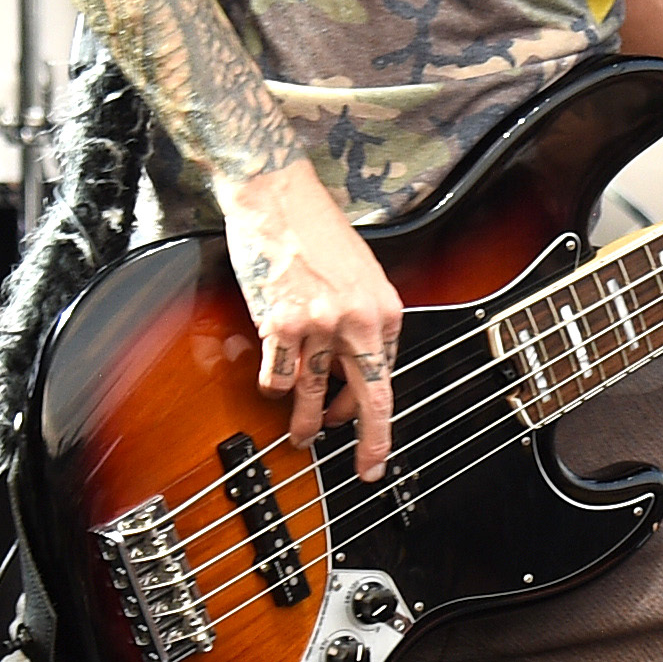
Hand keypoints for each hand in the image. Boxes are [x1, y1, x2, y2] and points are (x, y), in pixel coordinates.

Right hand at [225, 159, 408, 479]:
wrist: (277, 195)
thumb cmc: (317, 230)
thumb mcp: (362, 275)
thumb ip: (365, 321)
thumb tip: (357, 370)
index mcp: (385, 308)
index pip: (387, 375)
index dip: (376, 410)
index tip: (373, 435)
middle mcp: (357, 320)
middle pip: (370, 397)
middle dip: (371, 441)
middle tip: (368, 466)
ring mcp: (317, 324)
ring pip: (315, 395)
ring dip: (307, 423)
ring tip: (303, 435)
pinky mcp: (279, 324)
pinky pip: (279, 376)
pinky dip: (275, 385)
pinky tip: (275, 382)